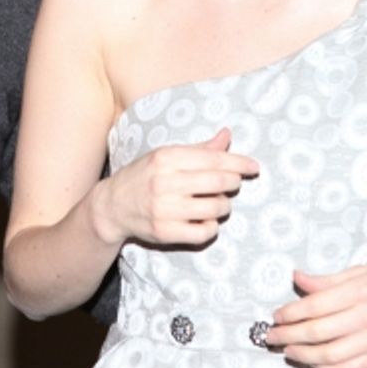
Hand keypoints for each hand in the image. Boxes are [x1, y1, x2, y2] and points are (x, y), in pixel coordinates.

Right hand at [93, 129, 259, 246]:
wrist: (112, 205)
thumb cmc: (144, 176)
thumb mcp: (166, 156)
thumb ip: (199, 149)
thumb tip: (227, 135)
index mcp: (166, 158)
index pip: (213, 159)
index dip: (239, 163)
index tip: (254, 167)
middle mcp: (165, 182)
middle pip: (219, 182)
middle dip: (233, 183)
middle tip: (232, 184)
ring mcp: (164, 209)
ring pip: (216, 207)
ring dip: (224, 205)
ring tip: (216, 202)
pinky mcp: (165, 232)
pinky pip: (205, 231)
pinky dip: (211, 226)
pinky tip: (204, 219)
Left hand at [265, 265, 366, 367]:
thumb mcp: (363, 270)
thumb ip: (328, 279)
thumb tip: (297, 278)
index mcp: (361, 291)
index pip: (315, 305)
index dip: (290, 312)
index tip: (276, 315)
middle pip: (318, 332)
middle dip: (288, 335)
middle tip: (271, 336)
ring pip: (330, 356)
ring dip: (303, 355)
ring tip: (288, 350)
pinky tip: (312, 363)